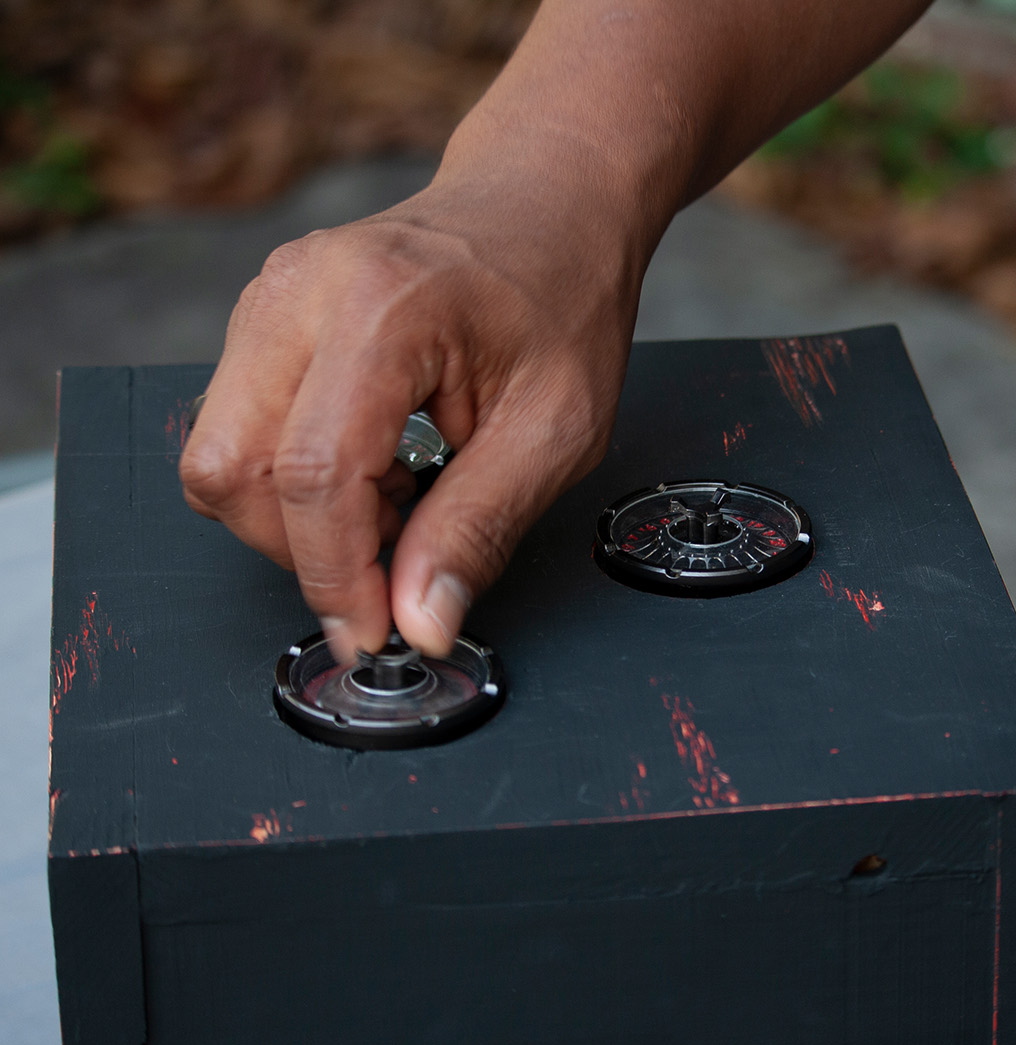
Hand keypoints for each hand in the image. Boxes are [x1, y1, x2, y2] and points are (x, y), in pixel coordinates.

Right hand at [180, 164, 645, 661]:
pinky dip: (295, 479)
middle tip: (402, 554)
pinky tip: (375, 466)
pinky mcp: (263, 318)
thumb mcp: (556, 429)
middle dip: (305, 549)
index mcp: (382, 309)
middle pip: (230, 470)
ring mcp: (269, 298)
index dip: (337, 578)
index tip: (377, 634)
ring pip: (219, 455)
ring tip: (400, 497)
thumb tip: (419, 621)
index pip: (310, 474)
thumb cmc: (564, 298)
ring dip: (298, 516)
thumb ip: (478, 528)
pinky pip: (237, 428)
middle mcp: (301, 293)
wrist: (546, 205)